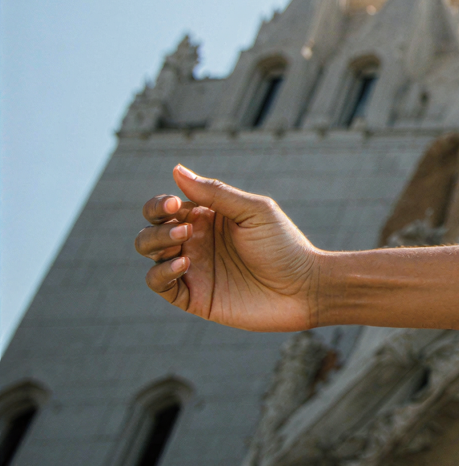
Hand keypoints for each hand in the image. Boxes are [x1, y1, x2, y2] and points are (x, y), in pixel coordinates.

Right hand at [135, 167, 322, 331]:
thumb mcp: (253, 212)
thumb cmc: (284, 246)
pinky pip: (159, 283)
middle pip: (152, 229)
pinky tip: (183, 264)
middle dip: (157, 225)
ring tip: (183, 243)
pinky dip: (161, 272)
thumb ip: (215, 193)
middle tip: (185, 227)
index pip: (166, 207)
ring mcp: (192, 268)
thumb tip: (177, 170)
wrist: (302, 289)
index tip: (175, 205)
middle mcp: (195, 241)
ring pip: (150, 253)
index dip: (161, 204)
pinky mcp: (192, 296)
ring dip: (157, 244)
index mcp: (208, 217)